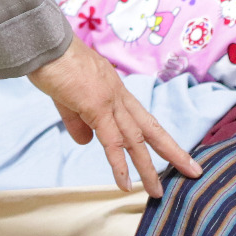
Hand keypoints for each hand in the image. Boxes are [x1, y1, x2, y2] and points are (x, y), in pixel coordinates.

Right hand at [27, 39, 204, 196]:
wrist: (44, 44)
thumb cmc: (53, 64)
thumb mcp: (67, 98)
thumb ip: (77, 121)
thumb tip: (86, 142)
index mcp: (114, 90)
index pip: (141, 118)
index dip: (157, 137)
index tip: (173, 153)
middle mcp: (119, 95)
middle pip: (150, 128)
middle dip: (172, 151)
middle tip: (192, 171)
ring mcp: (110, 101)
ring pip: (136, 139)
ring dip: (148, 168)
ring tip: (157, 191)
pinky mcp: (96, 107)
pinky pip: (111, 142)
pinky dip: (120, 165)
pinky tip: (126, 185)